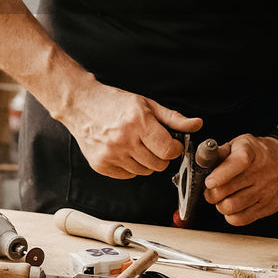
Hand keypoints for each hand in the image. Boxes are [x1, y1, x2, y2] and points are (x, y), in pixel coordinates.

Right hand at [58, 81, 201, 179]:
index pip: (168, 150)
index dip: (174, 148)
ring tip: (136, 145)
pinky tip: (124, 151)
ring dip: (146, 162)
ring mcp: (111, 154)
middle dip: (161, 156)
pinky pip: (128, 175)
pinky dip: (130, 167)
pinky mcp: (100, 164)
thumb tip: (197, 124)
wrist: (81, 104)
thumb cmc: (114, 102)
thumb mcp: (147, 104)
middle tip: (153, 143)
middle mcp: (124, 140)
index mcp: (138, 122)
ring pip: (144, 172)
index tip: (171, 144)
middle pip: (158, 165)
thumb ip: (174, 118)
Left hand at [204, 134, 277, 226]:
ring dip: (220, 205)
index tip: (209, 182)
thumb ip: (222, 151)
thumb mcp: (242, 143)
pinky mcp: (268, 207)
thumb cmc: (261, 153)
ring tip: (221, 198)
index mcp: (252, 152)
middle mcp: (261, 172)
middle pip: (228, 190)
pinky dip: (231, 216)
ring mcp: (266, 191)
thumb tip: (204, 159)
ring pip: (232, 206)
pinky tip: (232, 208)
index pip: (237, 163)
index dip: (220, 175)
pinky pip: (243, 218)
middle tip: (211, 190)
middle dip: (212, 193)